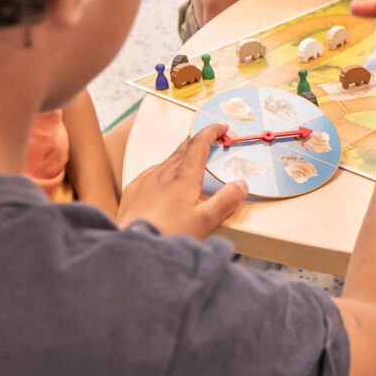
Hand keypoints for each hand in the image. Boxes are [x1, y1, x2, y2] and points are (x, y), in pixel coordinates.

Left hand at [120, 123, 249, 238]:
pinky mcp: (134, 190)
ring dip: (182, 158)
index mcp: (183, 176)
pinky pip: (152, 173)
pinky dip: (165, 173)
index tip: (222, 128)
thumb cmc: (168, 235)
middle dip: (200, 142)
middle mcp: (163, 172)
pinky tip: (167, 186)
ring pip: (167, 161)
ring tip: (192, 167)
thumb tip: (241, 184)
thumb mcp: (206, 221)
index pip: (199, 143)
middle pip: (184, 148)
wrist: (134, 248)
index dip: (212, 131)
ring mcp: (146, 179)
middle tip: (212, 143)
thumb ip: (227, 201)